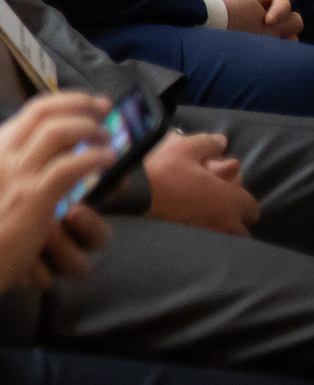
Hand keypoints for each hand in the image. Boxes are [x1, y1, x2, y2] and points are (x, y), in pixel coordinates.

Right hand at [0, 93, 115, 303]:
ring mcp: (16, 174)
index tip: (81, 106)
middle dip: (79, 104)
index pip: (26, 114)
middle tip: (102, 108)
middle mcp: (0, 155)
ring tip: (107, 137)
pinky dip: (94, 157)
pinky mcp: (33, 197)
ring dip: (90, 129)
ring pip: (59, 131)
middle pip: (43, 112)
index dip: (59, 105)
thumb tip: (5, 172)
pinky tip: (107, 160)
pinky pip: (71, 165)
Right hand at [141, 131, 257, 236]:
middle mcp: (223, 224)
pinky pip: (208, 241)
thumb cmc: (164, 171)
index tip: (229, 190)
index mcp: (228, 201)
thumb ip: (209, 144)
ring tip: (204, 217)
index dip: (242, 197)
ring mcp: (206, 236)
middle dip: (235, 219)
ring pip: (225, 238)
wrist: (132, 195)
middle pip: (242, 229)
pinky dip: (204, 233)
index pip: (252, 207)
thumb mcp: (185, 148)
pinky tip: (190, 223)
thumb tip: (222, 141)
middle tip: (218, 205)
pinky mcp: (189, 243)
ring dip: (221, 229)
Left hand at [208, 0, 302, 39]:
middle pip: (283, 22)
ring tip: (260, 47)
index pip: (283, 4)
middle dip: (278, 31)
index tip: (268, 21)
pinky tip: (244, 48)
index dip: (279, 13)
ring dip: (269, 39)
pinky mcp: (248, 24)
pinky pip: (255, 35)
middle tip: (265, 38)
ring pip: (272, 31)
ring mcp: (259, 15)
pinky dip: (253, 41)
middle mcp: (268, 5)